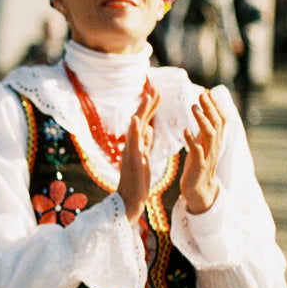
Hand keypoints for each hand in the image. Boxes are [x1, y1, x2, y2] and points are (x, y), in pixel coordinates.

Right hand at [116, 79, 160, 223]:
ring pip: (136, 127)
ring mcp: (131, 151)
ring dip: (142, 111)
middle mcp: (132, 145)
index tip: (157, 93)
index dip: (150, 107)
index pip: (144, 122)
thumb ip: (144, 143)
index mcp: (137, 144)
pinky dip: (135, 130)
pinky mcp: (132, 160)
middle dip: (148, 104)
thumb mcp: (143, 158)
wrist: (130, 200)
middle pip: (140, 120)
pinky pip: (133, 143)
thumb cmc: (136, 182)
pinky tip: (137, 119)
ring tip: (148, 96)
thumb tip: (148, 128)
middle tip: (155, 87)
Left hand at [181, 90, 224, 213]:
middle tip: (202, 94)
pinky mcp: (198, 166)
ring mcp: (207, 156)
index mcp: (214, 141)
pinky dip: (192, 140)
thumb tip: (203, 112)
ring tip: (193, 107)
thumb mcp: (202, 145)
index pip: (220, 120)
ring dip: (202, 120)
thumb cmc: (198, 166)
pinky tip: (185, 130)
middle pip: (216, 124)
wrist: (198, 191)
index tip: (208, 93)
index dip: (216, 107)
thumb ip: (203, 130)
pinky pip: (197, 152)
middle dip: (210, 108)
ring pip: (210, 135)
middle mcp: (213, 147)